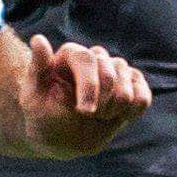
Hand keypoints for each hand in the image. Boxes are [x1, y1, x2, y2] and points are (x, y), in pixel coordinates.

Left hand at [18, 34, 150, 155]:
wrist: (60, 136)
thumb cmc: (43, 115)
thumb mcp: (33, 96)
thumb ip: (37, 68)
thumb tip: (38, 40)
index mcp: (71, 55)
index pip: (86, 60)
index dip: (89, 86)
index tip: (85, 112)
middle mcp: (95, 57)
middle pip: (111, 73)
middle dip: (101, 102)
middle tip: (87, 116)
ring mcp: (116, 70)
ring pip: (129, 84)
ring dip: (115, 108)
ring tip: (99, 116)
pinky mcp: (132, 86)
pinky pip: (143, 97)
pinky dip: (133, 110)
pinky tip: (117, 116)